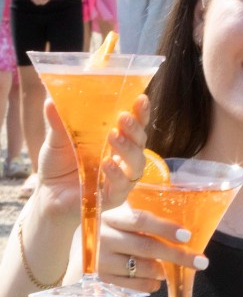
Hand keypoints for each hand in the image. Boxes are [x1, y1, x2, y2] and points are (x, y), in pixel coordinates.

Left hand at [36, 95, 149, 216]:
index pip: (133, 126)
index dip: (140, 113)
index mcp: (114, 141)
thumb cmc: (58, 166)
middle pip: (140, 142)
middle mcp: (123, 159)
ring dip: (128, 149)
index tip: (141, 99)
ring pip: (137, 163)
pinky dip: (116, 174)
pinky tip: (107, 163)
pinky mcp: (114, 197)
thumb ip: (58, 123)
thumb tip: (51, 100)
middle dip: (135, 129)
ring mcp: (122, 178)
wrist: (48, 196)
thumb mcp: (56, 141)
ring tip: (114, 137)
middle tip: (123, 117)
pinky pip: (123, 185)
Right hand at [95, 201, 205, 296]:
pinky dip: (151, 284)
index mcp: (109, 216)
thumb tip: (185, 234)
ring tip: (163, 270)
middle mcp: (100, 235)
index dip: (165, 228)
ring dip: (160, 271)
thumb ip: (145, 226)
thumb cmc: (113, 245)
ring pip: (142, 267)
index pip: (140, 219)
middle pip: (146, 246)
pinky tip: (153, 282)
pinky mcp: (99, 279)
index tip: (187, 236)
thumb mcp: (123, 228)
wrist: (82, 273)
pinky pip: (136, 284)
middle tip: (201, 262)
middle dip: (177, 255)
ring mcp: (97, 259)